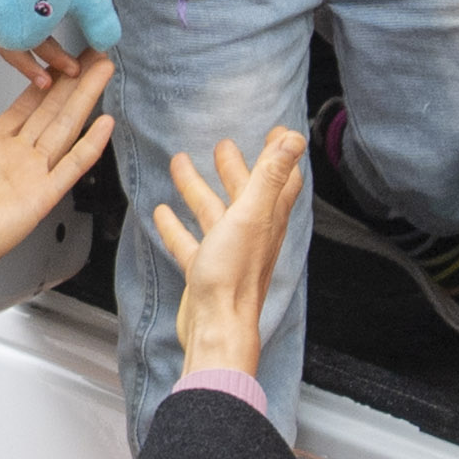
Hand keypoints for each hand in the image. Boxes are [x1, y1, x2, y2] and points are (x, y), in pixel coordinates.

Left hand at [0, 58, 116, 313]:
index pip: (25, 105)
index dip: (45, 80)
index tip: (59, 58)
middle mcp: (12, 159)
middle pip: (52, 110)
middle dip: (73, 81)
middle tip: (93, 53)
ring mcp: (29, 177)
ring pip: (66, 128)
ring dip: (85, 98)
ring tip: (103, 70)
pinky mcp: (40, 197)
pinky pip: (71, 166)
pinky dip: (90, 145)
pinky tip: (105, 122)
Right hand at [148, 128, 311, 382]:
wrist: (216, 327)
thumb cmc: (234, 275)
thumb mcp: (251, 214)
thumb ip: (270, 175)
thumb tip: (295, 138)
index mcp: (267, 218)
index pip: (281, 180)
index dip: (280, 155)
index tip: (276, 131)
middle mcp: (251, 234)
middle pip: (245, 193)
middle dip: (235, 168)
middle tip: (223, 145)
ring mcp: (227, 253)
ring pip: (213, 213)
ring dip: (198, 188)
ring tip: (178, 164)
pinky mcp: (205, 270)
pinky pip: (190, 240)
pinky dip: (177, 225)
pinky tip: (162, 212)